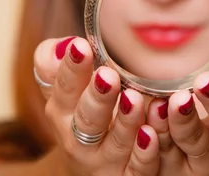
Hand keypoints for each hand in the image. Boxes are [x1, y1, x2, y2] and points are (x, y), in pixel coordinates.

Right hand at [33, 37, 158, 174]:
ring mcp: (105, 163)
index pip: (64, 90)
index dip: (70, 70)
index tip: (80, 46)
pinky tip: (152, 134)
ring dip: (125, 122)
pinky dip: (145, 154)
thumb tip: (62, 45)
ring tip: (134, 98)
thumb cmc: (82, 118)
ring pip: (117, 144)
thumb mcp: (66, 93)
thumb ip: (56, 66)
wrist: (89, 172)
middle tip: (107, 75)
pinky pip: (139, 170)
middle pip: (87, 121)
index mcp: (63, 113)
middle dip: (97, 98)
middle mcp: (80, 141)